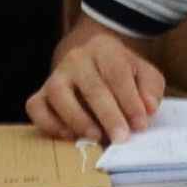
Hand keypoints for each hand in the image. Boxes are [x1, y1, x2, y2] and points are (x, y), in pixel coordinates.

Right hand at [27, 36, 167, 146]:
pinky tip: (69, 135)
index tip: (140, 124)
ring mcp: (55, 75)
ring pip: (59, 94)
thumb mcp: (143, 74)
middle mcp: (76, 58)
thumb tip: (148, 108)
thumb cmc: (121, 74)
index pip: (117, 73)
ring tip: (95, 136)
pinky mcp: (40, 93)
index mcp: (104, 48)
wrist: (92, 64)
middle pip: (91, 86)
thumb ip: (150, 89)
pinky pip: (36, 107)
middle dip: (108, 115)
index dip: (130, 100)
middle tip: (121, 138)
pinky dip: (49, 123)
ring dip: (77, 119)